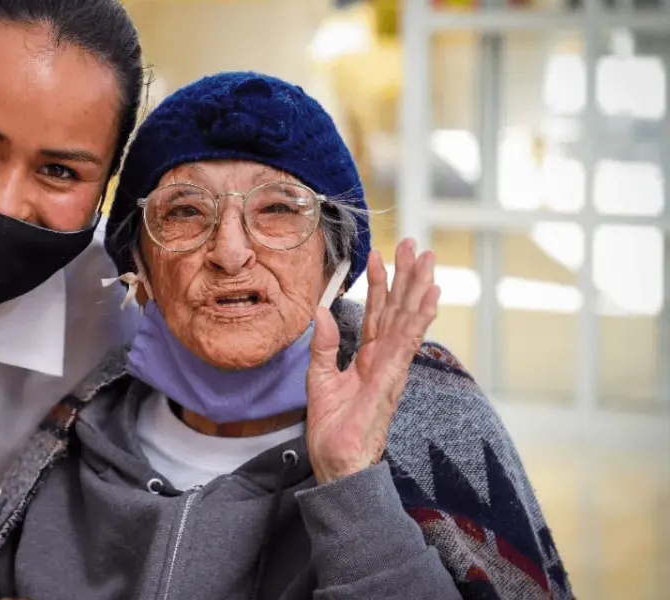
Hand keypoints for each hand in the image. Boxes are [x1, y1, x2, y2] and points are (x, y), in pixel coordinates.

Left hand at [306, 239, 439, 483]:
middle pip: (398, 310)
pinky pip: (406, 344)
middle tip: (414, 244)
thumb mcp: (318, 378)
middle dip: (407, 276)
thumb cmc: (332, 428)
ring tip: (426, 259)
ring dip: (418, 288)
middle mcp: (385, 360)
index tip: (378, 255)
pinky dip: (419, 320)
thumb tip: (320, 311)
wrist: (335, 463)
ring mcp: (392, 369)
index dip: (379, 284)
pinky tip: (430, 298)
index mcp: (368, 358)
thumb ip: (323, 345)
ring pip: (408, 320)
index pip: (376, 313)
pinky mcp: (391, 380)